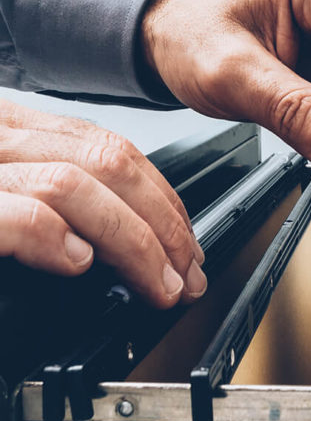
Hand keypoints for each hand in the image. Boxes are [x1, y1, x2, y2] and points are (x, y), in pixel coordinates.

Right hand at [0, 99, 205, 307]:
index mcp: (14, 133)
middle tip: (184, 277)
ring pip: (74, 184)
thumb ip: (60, 202)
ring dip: (132, 242)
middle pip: (106, 162)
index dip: (160, 197)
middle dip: (162, 224)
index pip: (108, 148)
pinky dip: (57, 241)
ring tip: (155, 286)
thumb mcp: (9, 195)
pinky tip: (79, 264)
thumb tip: (117, 246)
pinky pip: (24, 215)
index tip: (184, 244)